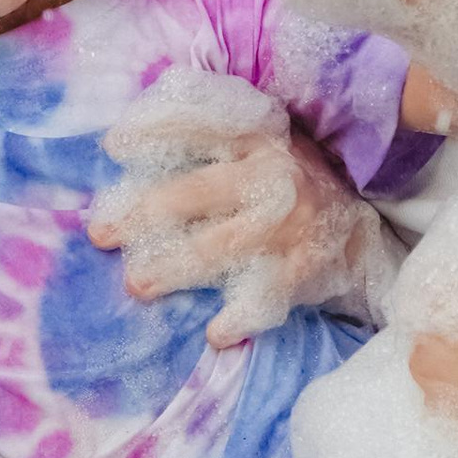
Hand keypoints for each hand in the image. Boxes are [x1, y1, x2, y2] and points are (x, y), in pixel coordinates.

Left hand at [89, 81, 403, 342]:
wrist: (356, 222)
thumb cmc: (288, 177)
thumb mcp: (260, 142)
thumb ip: (212, 140)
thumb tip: (126, 148)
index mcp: (256, 137)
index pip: (200, 124)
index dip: (155, 131)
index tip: (113, 145)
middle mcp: (269, 175)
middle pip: (195, 193)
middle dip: (143, 214)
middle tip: (101, 235)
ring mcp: (286, 224)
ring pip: (218, 248)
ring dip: (174, 270)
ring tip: (137, 286)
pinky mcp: (302, 266)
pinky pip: (264, 296)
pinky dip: (239, 318)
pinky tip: (215, 334)